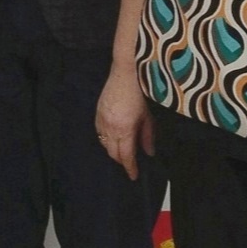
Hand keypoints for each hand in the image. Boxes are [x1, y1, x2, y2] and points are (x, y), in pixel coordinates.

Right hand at [95, 64, 154, 180]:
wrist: (126, 72)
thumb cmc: (141, 92)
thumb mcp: (148, 116)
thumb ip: (147, 136)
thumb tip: (149, 152)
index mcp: (124, 130)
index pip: (125, 156)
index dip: (130, 168)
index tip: (134, 175)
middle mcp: (110, 127)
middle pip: (113, 153)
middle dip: (121, 161)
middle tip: (130, 164)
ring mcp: (102, 120)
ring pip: (104, 144)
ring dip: (113, 150)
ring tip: (122, 151)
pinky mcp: (97, 112)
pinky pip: (99, 133)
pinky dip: (105, 139)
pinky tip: (112, 138)